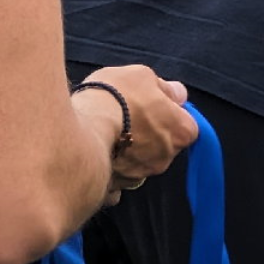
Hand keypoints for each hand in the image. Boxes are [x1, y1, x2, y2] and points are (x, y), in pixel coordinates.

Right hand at [76, 65, 197, 194]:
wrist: (77, 126)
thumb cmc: (115, 97)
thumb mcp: (144, 76)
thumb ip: (166, 88)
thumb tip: (178, 94)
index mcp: (182, 132)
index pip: (186, 126)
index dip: (169, 115)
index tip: (153, 106)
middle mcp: (165, 159)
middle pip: (162, 146)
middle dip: (149, 135)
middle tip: (127, 118)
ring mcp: (138, 176)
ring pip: (138, 164)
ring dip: (128, 153)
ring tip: (107, 134)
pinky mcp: (114, 188)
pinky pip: (116, 181)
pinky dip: (110, 172)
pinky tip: (98, 157)